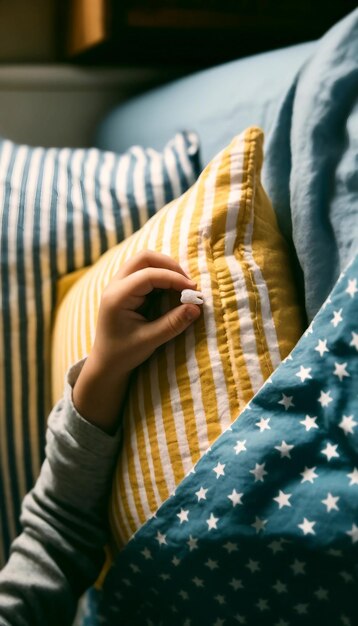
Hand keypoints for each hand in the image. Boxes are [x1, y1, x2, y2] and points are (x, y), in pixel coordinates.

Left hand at [72, 251, 200, 432]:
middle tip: (188, 283)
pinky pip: (143, 271)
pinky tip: (172, 289)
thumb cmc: (123, 354)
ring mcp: (117, 284)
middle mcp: (115, 285)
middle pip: (144, 258)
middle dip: (169, 265)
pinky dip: (160, 275)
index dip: (174, 278)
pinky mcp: (124, 288)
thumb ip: (172, 324)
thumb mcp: (149, 341)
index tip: (193, 290)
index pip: (149, 275)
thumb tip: (196, 308)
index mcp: (117, 297)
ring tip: (182, 286)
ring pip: (143, 261)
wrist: (105, 363)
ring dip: (165, 268)